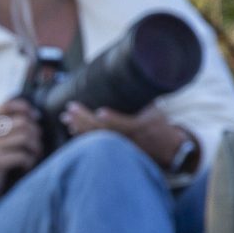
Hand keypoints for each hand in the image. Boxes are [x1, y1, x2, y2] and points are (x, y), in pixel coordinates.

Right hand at [0, 100, 44, 195]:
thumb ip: (11, 126)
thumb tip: (35, 115)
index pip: (7, 106)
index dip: (25, 109)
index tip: (35, 118)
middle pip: (23, 123)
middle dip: (36, 134)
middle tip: (37, 145)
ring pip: (25, 139)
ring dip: (35, 148)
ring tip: (35, 156)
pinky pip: (22, 156)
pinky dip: (29, 162)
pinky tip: (26, 166)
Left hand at [61, 102, 190, 172]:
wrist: (166, 149)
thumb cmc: (160, 126)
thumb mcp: (155, 110)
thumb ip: (141, 100)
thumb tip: (131, 80)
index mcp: (141, 127)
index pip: (125, 124)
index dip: (112, 118)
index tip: (100, 111)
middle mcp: (129, 139)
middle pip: (104, 131)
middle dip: (85, 119)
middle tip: (70, 109)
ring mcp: (120, 148)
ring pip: (97, 139)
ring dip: (79, 127)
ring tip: (67, 118)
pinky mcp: (114, 152)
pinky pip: (96, 145)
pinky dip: (83, 137)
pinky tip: (73, 129)